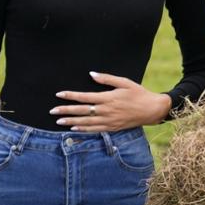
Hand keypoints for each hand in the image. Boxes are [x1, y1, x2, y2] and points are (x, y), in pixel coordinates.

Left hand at [51, 71, 171, 131]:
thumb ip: (107, 79)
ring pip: (85, 122)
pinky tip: (74, 128)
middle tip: (52, 111)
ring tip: (58, 121)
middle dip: (66, 110)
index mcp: (108, 98)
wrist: (152, 109)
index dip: (71, 96)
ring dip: (71, 121)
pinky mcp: (112, 127)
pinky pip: (94, 129)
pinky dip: (83, 129)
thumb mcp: (125, 82)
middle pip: (82, 111)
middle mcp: (106, 110)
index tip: (59, 94)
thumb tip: (92, 74)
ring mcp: (109, 120)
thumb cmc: (139, 93)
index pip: (85, 97)